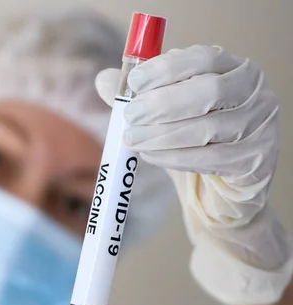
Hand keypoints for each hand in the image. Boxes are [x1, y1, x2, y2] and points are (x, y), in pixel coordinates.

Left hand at [95, 45, 292, 304]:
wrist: (220, 187)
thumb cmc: (192, 139)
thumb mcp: (166, 113)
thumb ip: (139, 95)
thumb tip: (104, 80)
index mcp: (232, 68)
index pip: (203, 58)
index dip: (166, 68)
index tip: (134, 82)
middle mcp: (254, 93)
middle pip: (207, 91)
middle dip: (161, 104)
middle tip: (130, 115)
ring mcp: (260, 127)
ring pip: (207, 128)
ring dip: (162, 134)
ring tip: (133, 139)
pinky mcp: (255, 161)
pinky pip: (211, 159)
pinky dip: (174, 157)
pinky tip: (151, 156)